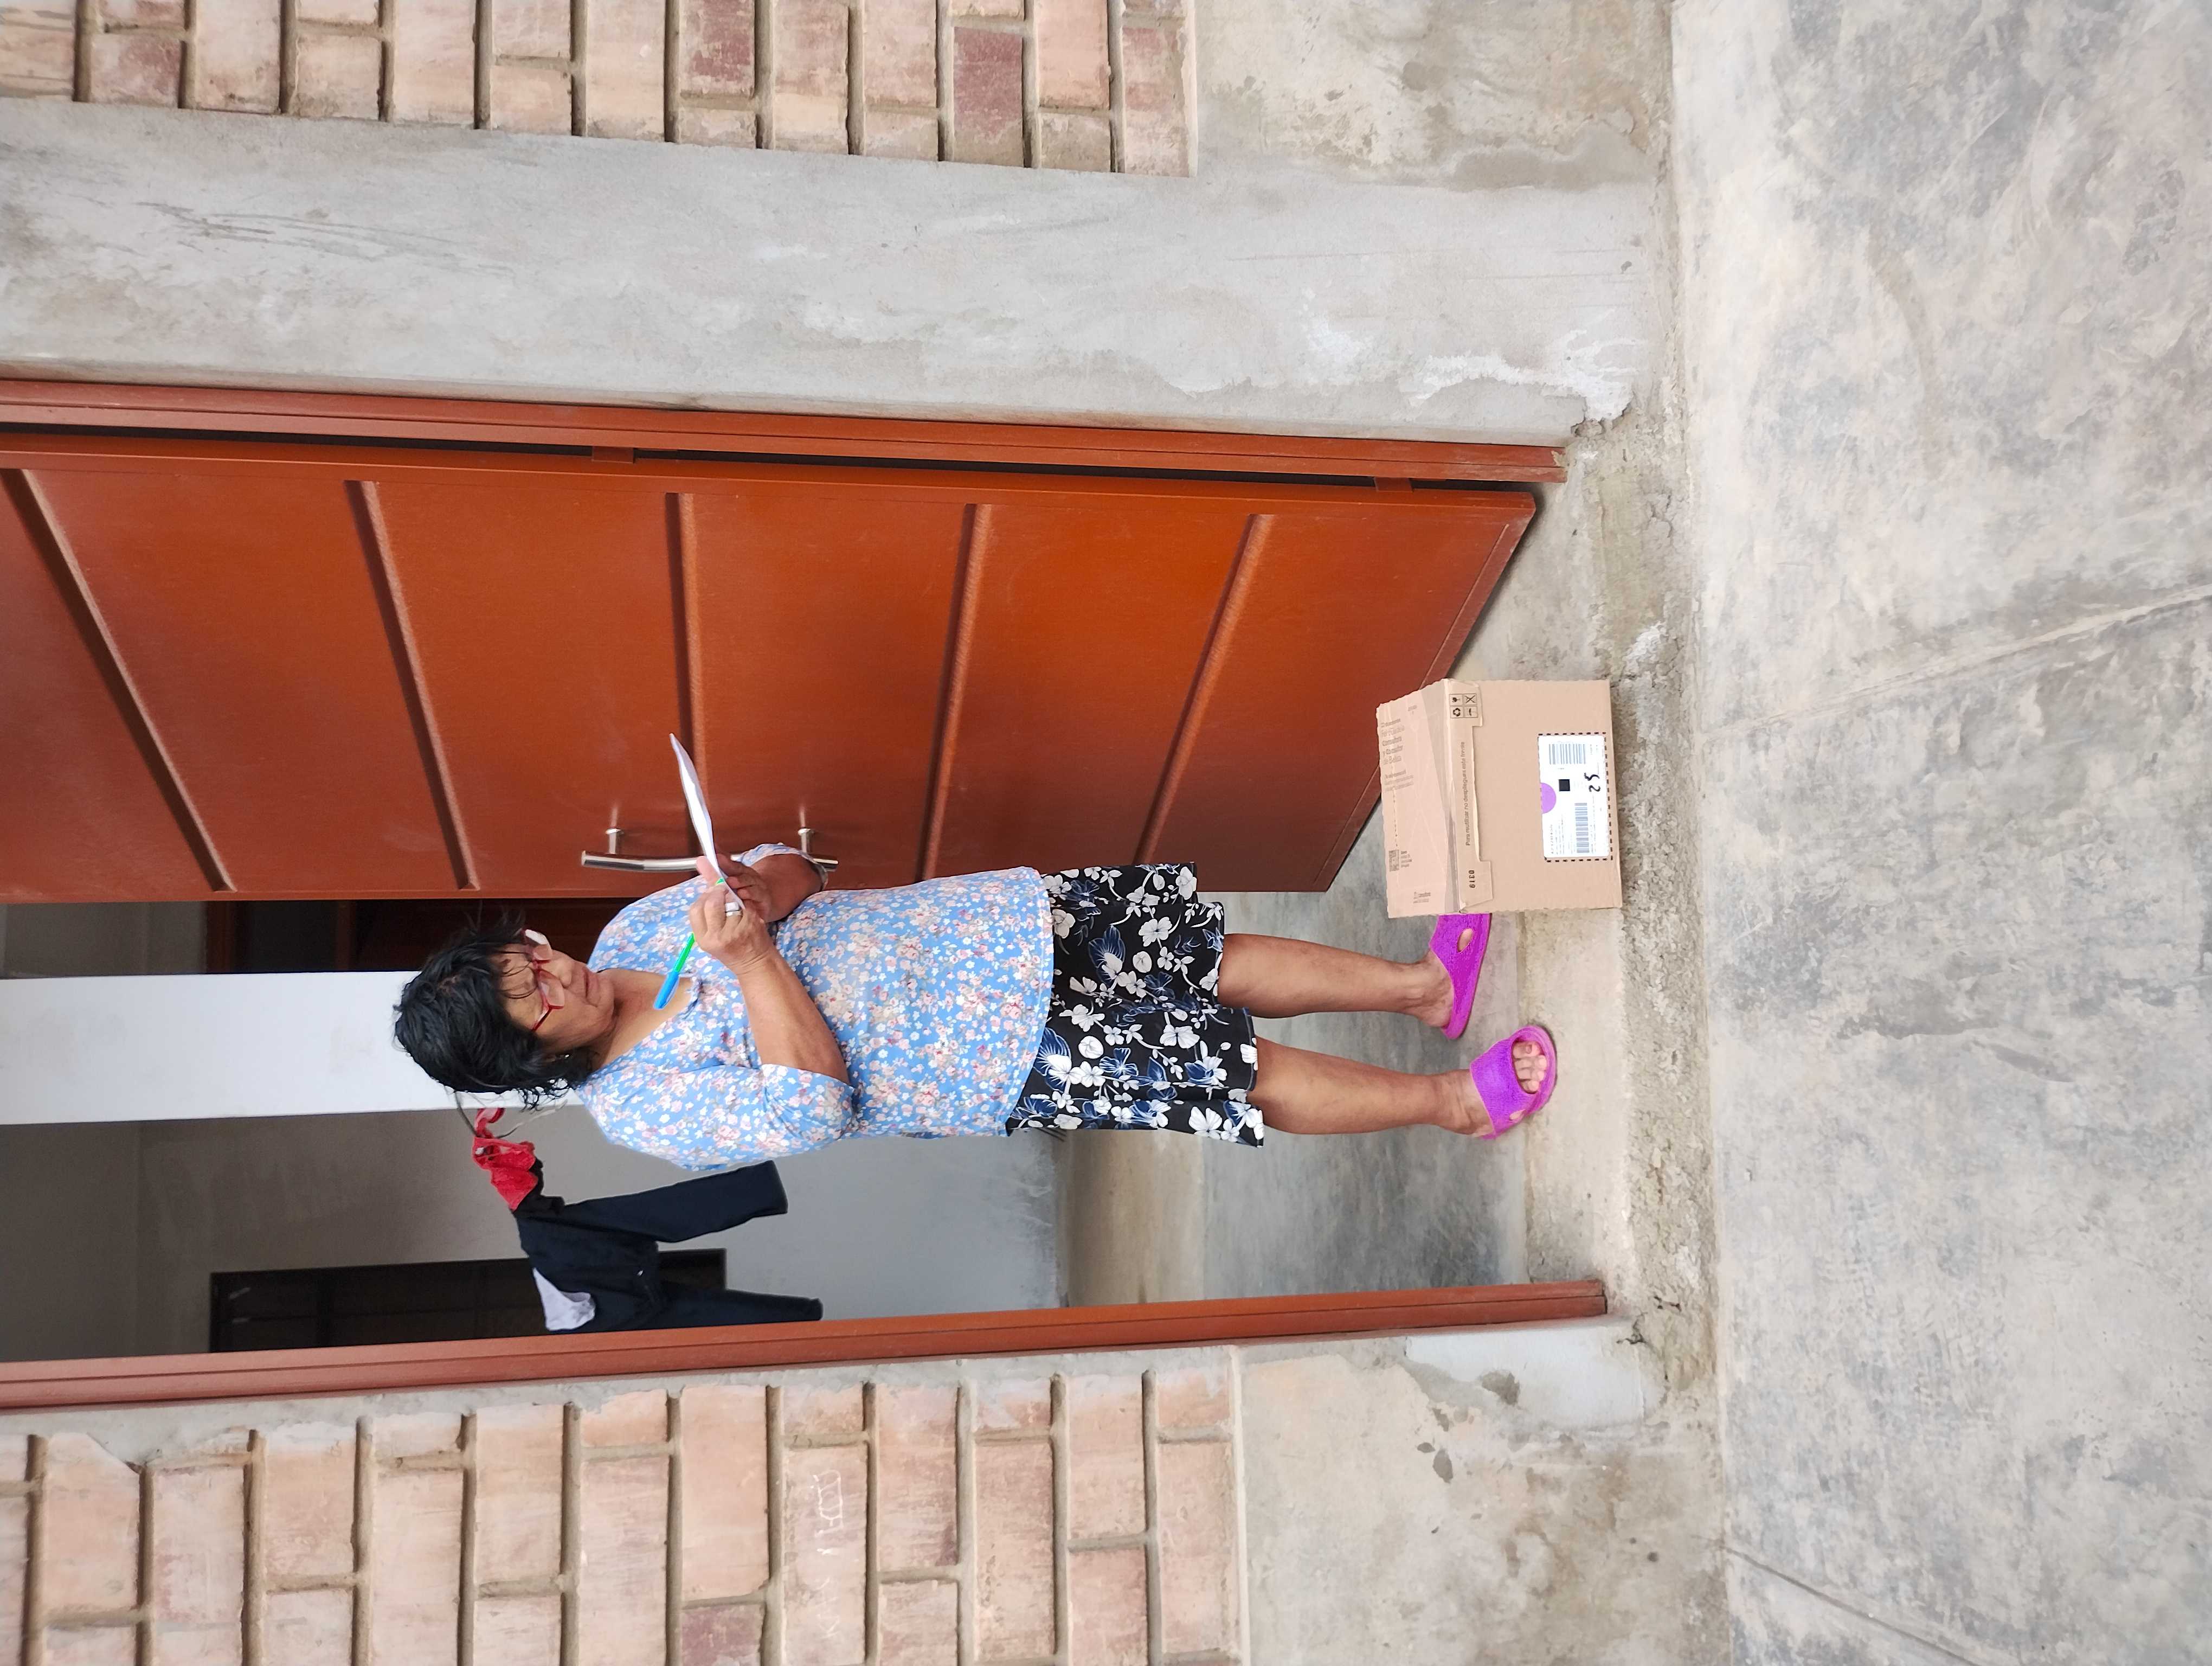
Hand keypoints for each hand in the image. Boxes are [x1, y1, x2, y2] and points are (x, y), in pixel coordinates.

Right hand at [690, 857, 775, 971]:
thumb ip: (706, 904)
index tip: (712, 894)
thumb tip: (703, 861)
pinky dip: (746, 902)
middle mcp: (715, 937)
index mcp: (702, 938)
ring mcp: (733, 933)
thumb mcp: (713, 930)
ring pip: (729, 900)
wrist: (754, 962)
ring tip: (736, 905)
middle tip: (726, 893)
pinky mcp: (750, 927)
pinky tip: (747, 910)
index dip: (704, 896)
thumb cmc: (732, 944)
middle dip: (718, 892)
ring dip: (733, 896)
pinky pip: (745, 904)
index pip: (695, 908)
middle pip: (711, 901)